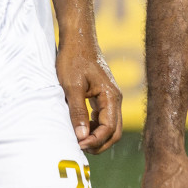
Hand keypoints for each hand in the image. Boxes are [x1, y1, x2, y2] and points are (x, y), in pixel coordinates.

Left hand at [55, 37, 121, 151]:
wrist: (77, 39)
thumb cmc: (73, 59)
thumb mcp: (71, 86)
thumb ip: (77, 111)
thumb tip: (82, 136)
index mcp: (111, 97)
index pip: (109, 128)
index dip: (95, 140)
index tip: (79, 145)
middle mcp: (115, 99)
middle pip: (114, 131)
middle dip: (99, 143)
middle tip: (80, 148)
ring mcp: (110, 97)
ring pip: (110, 125)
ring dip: (97, 136)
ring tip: (79, 140)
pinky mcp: (102, 95)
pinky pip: (103, 117)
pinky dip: (94, 126)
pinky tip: (80, 127)